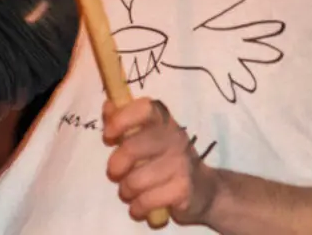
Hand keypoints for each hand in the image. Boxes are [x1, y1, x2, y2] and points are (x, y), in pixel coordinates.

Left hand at [103, 97, 218, 224]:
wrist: (203, 189)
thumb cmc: (166, 159)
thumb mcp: (148, 136)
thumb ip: (126, 121)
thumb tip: (109, 105)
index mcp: (164, 121)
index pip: (144, 109)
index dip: (122, 119)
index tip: (108, 136)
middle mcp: (175, 138)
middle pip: (132, 149)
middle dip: (116, 166)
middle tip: (116, 174)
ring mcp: (182, 164)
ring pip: (135, 181)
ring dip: (126, 191)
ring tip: (131, 192)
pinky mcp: (183, 190)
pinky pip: (146, 201)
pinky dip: (137, 207)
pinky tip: (140, 206)